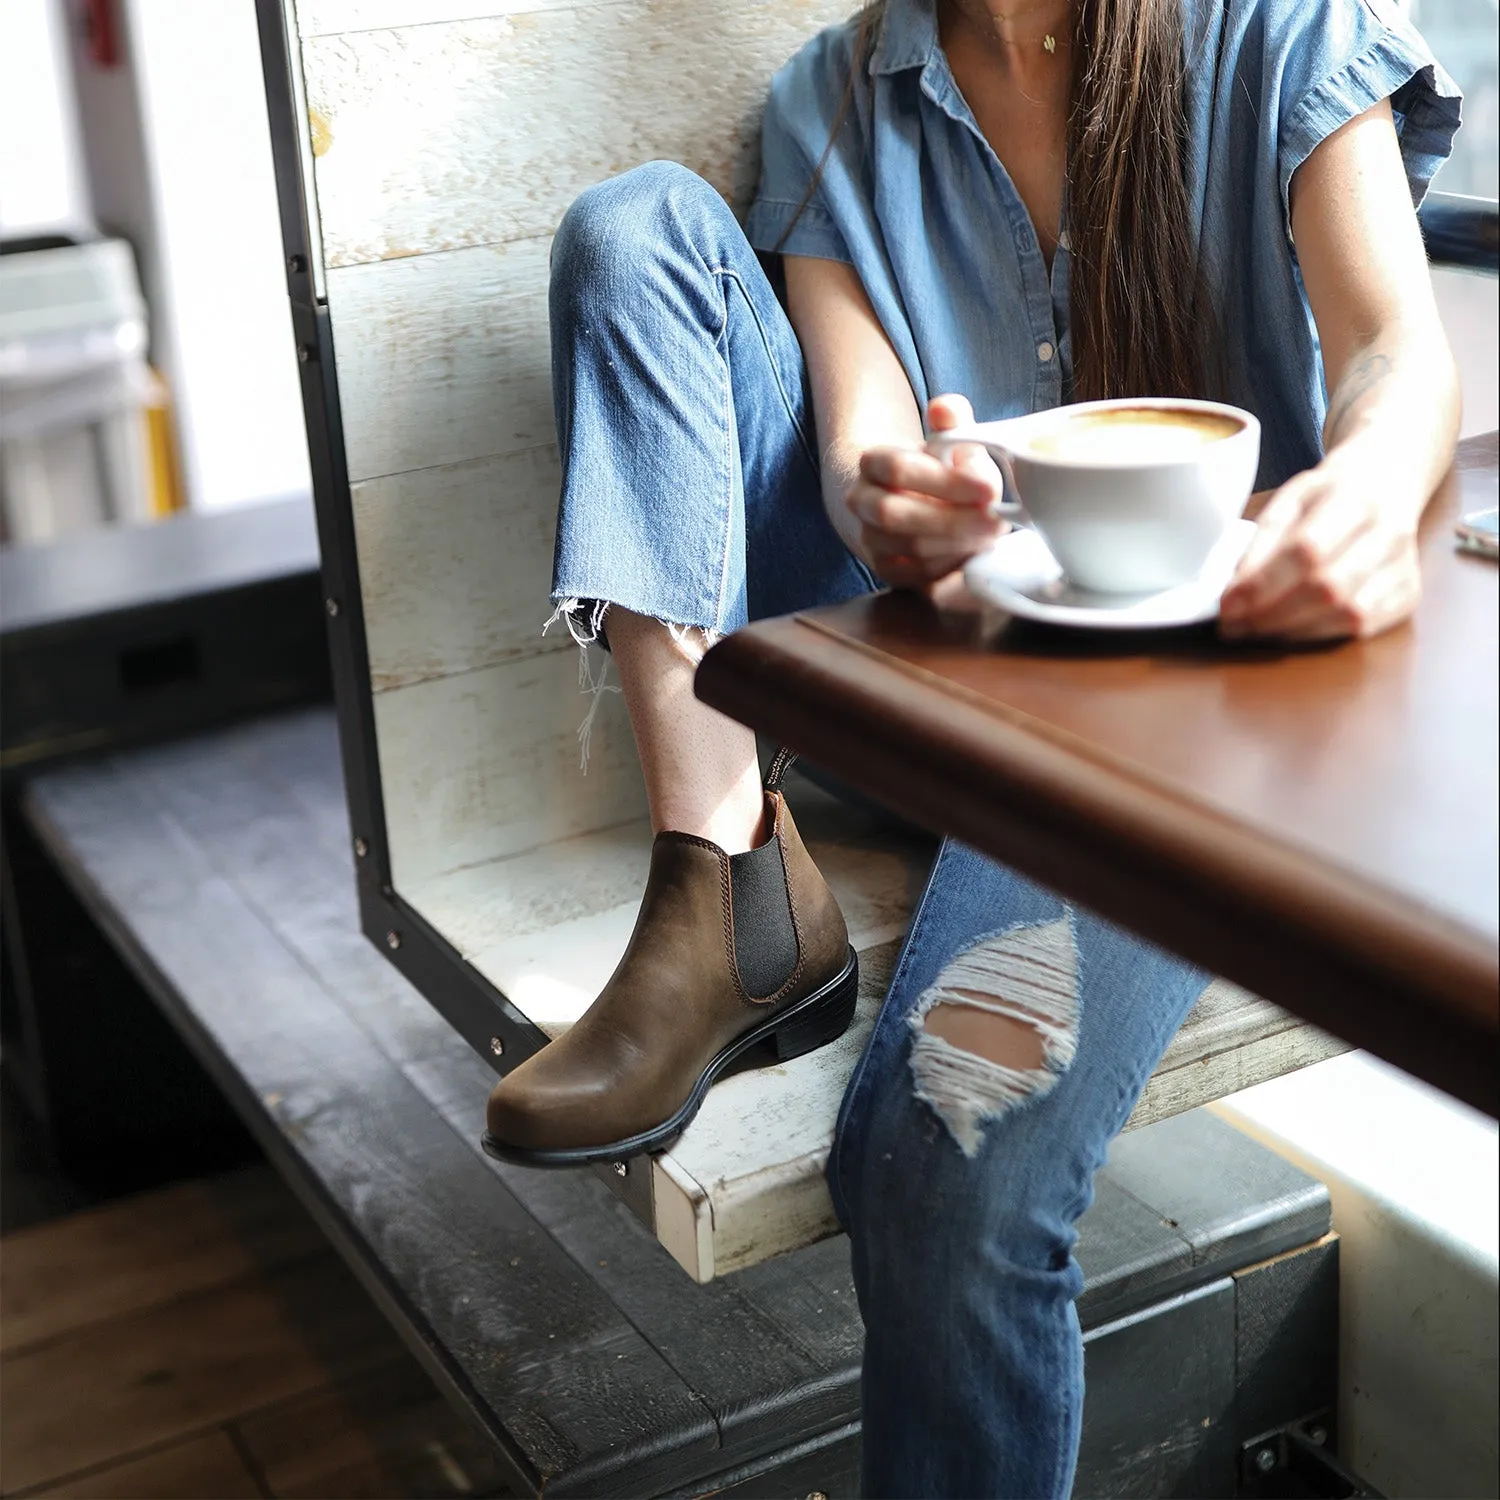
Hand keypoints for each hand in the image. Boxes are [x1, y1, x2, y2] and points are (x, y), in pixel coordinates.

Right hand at [846, 394, 1005, 589]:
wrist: (910, 501)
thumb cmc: (939, 469)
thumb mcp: (949, 441)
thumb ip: (952, 422)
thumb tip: (945, 408)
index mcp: (873, 463)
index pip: (899, 469)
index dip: (946, 482)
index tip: (990, 489)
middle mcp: (862, 503)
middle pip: (897, 515)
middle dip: (952, 521)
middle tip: (996, 521)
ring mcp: (871, 539)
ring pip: (910, 549)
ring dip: (957, 545)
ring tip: (991, 534)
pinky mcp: (886, 571)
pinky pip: (917, 576)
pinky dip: (950, 567)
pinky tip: (973, 553)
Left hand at [1219, 457, 1421, 640]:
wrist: (1387, 482)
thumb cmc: (1330, 494)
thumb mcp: (1290, 498)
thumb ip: (1263, 540)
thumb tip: (1236, 590)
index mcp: (1353, 498)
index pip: (1305, 550)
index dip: (1262, 584)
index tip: (1227, 606)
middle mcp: (1387, 532)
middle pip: (1327, 587)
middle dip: (1271, 614)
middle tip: (1235, 626)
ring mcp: (1403, 565)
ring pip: (1347, 612)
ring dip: (1292, 630)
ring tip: (1256, 631)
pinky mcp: (1409, 592)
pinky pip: (1363, 626)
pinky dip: (1319, 635)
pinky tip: (1291, 632)